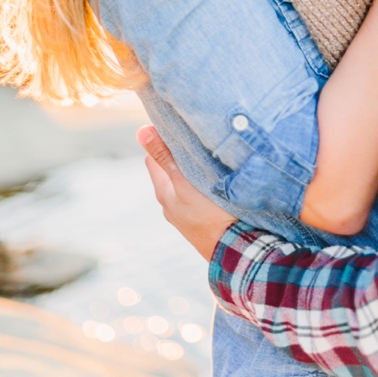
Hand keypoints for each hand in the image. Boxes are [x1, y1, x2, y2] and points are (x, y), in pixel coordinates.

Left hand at [137, 125, 236, 260]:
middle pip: (171, 171)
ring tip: (210, 159)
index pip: (153, 159)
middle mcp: (172, 205)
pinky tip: (218, 182)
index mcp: (164, 192)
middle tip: (196, 140)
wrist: (236, 249)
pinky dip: (204, 186)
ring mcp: (188, 215)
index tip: (175, 127)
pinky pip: (200, 197)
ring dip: (193, 172)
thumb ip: (164, 156)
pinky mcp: (204, 221)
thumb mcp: (185, 180)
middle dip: (179, 156)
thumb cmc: (208, 213)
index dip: (159, 141)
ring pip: (187, 185)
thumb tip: (141, 132)